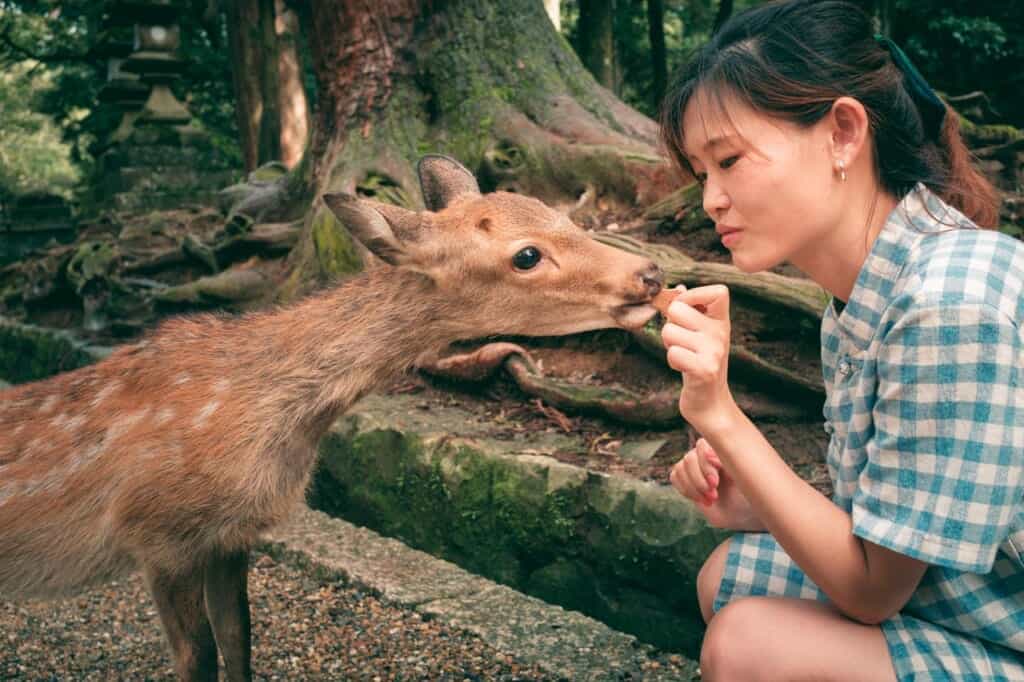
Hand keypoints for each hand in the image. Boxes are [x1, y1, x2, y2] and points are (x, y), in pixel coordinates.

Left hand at [661, 284, 736, 435]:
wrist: (709, 403)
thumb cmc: (698, 364)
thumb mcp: (699, 334)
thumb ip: (690, 311)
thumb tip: (678, 288)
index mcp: (722, 321)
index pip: (719, 291)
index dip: (694, 295)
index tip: (686, 311)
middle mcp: (721, 333)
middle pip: (677, 309)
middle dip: (670, 325)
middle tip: (682, 342)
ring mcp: (715, 351)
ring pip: (669, 331)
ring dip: (670, 345)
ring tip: (684, 356)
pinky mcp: (705, 369)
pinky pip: (673, 353)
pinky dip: (672, 361)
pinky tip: (684, 369)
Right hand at [669, 439, 762, 530]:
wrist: (744, 513)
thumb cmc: (749, 494)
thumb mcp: (744, 478)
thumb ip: (728, 463)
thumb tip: (709, 456)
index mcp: (722, 448)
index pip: (702, 445)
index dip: (705, 464)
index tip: (715, 482)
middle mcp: (706, 454)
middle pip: (689, 458)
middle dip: (699, 480)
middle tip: (714, 495)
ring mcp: (695, 465)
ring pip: (680, 468)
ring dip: (694, 487)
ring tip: (711, 499)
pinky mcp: (686, 478)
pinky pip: (675, 476)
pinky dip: (686, 490)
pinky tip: (702, 500)